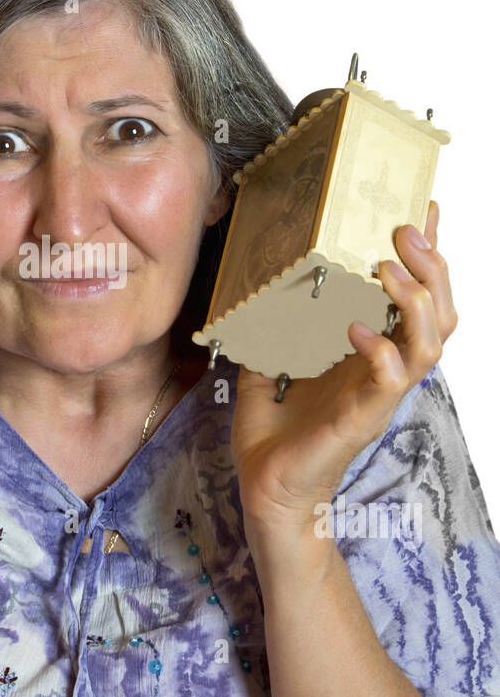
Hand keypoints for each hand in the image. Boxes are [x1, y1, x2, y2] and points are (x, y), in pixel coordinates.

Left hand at [230, 202, 455, 532]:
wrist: (265, 487)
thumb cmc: (274, 430)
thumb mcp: (268, 362)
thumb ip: (271, 323)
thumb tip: (257, 280)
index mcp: (372, 351)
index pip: (416, 297)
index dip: (429, 256)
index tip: (428, 209)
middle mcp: (385, 369)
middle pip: (440, 312)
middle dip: (432, 266)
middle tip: (406, 229)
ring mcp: (379, 394)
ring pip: (429, 342)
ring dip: (415, 300)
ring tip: (387, 268)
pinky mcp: (363, 418)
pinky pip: (389, 381)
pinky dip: (380, 351)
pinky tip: (357, 329)